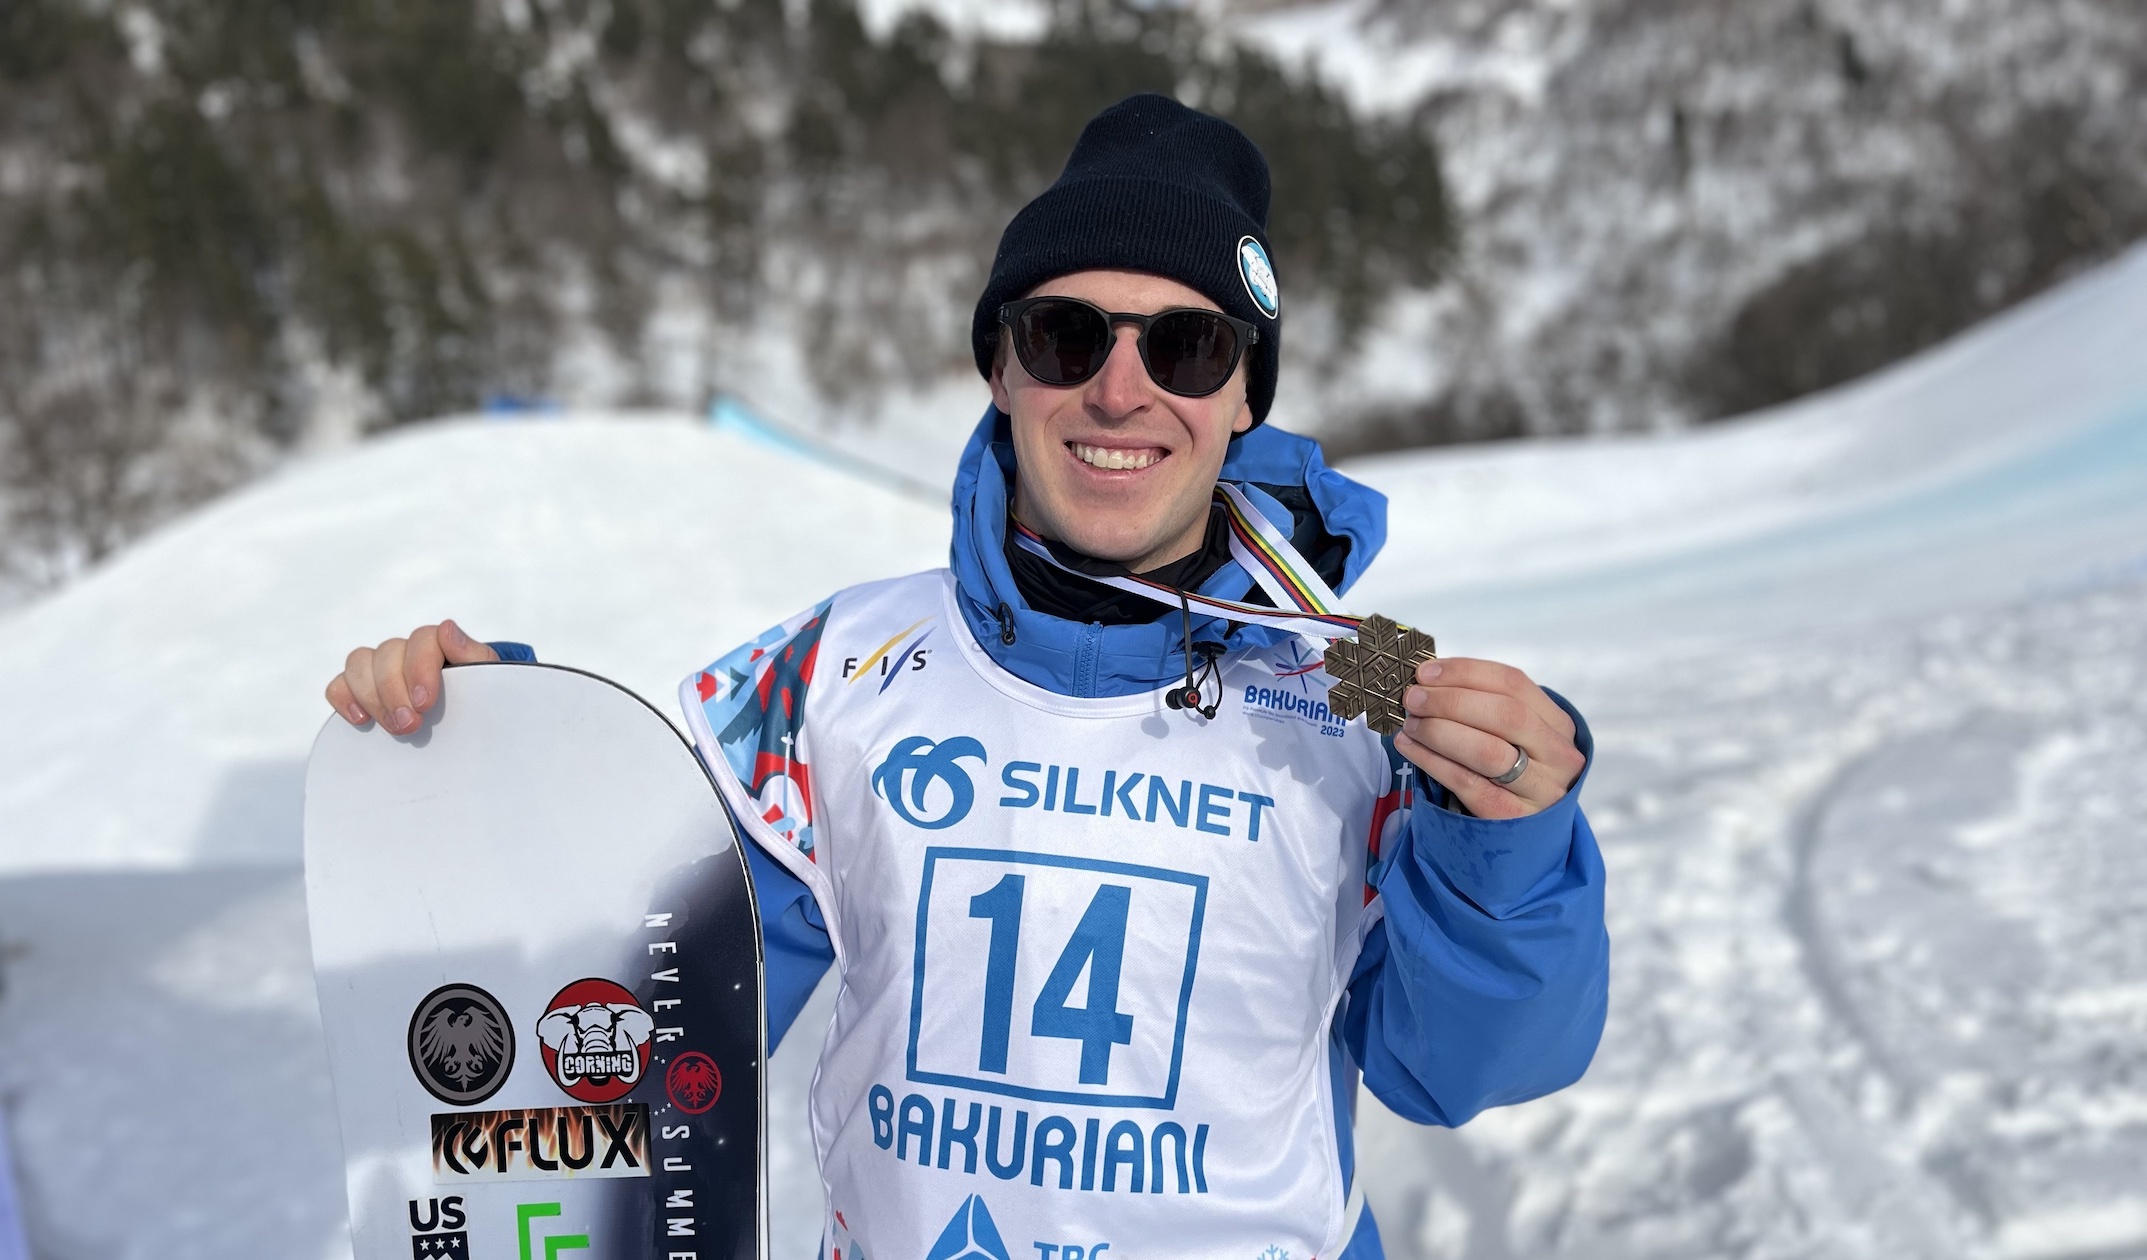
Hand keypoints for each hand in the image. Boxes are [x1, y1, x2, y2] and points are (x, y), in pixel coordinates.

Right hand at [325, 619, 497, 733]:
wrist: (469, 722)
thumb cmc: (479, 697)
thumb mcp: (487, 680)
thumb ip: (473, 655)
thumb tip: (448, 629)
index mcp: (438, 643)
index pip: (423, 639)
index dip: (420, 668)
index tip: (425, 703)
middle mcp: (405, 650)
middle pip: (387, 653)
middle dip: (395, 692)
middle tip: (410, 724)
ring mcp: (379, 667)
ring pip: (358, 663)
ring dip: (372, 697)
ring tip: (393, 727)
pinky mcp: (359, 689)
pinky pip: (338, 684)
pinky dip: (344, 699)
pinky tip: (361, 720)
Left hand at [1395, 657, 1584, 819]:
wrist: (1529, 836)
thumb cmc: (1515, 774)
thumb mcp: (1516, 737)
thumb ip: (1484, 707)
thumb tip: (1428, 681)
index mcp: (1558, 724)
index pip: (1513, 684)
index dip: (1466, 673)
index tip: (1426, 672)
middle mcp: (1558, 755)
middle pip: (1504, 714)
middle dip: (1450, 701)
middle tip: (1413, 698)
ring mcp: (1541, 789)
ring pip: (1487, 751)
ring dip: (1439, 731)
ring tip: (1410, 724)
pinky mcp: (1513, 818)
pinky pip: (1467, 784)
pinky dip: (1432, 761)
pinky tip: (1410, 748)